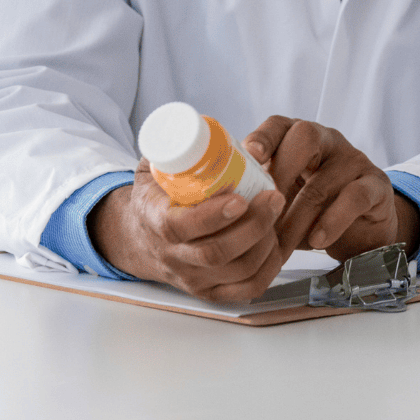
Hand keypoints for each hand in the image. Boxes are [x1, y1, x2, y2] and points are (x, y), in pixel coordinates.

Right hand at [89, 161, 289, 301]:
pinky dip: (270, 268)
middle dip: (253, 225)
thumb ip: (171, 150)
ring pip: (237, 271)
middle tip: (275, 197)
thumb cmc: (156, 197)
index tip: (240, 197)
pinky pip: (247, 289)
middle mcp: (173, 256)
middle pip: (216, 253)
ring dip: (266, 243)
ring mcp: (193, 278)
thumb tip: (198, 129)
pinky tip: (277, 243)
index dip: (213, 216)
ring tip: (278, 214)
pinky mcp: (211, 291)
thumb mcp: (153, 168)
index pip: (181, 228)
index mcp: (155, 222)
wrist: (142, 237)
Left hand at [243, 117, 418, 262]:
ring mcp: (353, 160)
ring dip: (297, 218)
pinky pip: (354, 197)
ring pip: (323, 180)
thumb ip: (259, 192)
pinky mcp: (375, 185)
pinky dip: (333, 220)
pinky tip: (317, 240)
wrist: (363, 230)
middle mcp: (327, 141)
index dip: (263, 137)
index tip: (249, 156)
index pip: (278, 125)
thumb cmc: (313, 210)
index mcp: (299, 138)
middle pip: (305, 137)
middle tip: (262, 209)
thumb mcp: (284, 198)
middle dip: (280, 173)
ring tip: (280, 245)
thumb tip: (219, 206)